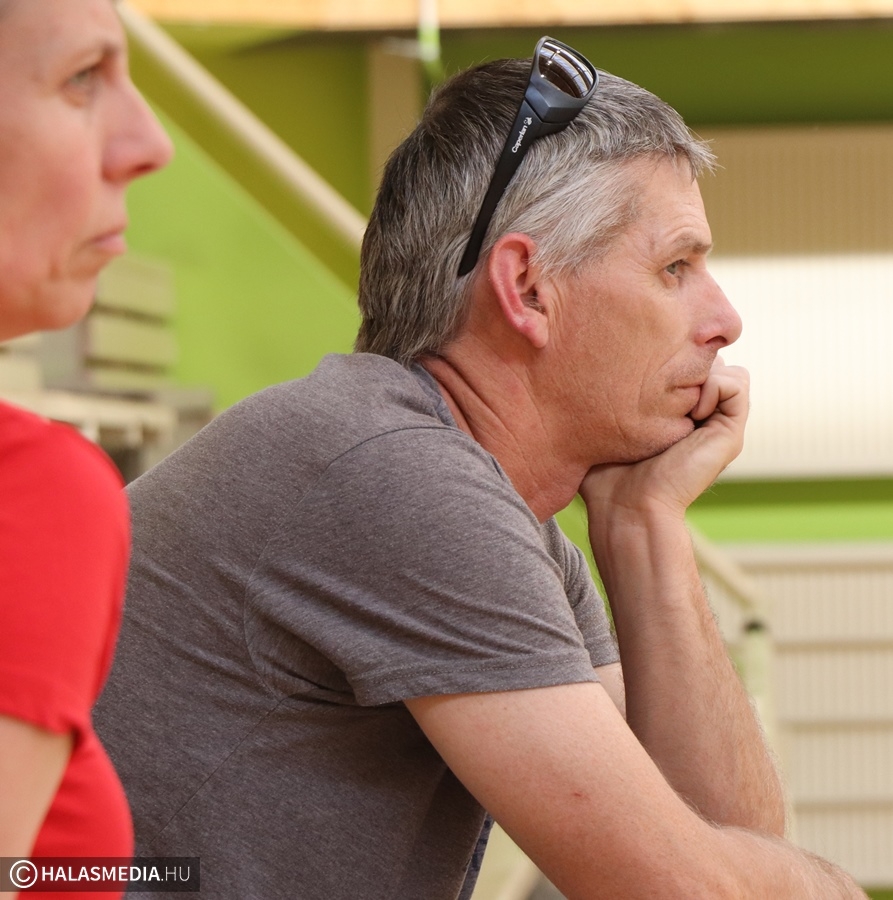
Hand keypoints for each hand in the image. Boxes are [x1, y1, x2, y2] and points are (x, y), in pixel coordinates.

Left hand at [580, 358, 748, 522]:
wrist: (628, 508)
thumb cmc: (605, 476)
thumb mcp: (605, 425)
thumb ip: (609, 395)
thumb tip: (589, 364)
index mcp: (676, 414)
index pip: (685, 361)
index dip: (667, 358)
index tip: (639, 376)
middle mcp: (701, 416)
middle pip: (708, 360)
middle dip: (686, 361)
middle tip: (658, 386)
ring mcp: (718, 424)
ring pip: (728, 367)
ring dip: (702, 373)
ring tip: (675, 403)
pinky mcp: (730, 433)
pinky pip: (738, 382)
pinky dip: (715, 385)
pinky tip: (691, 412)